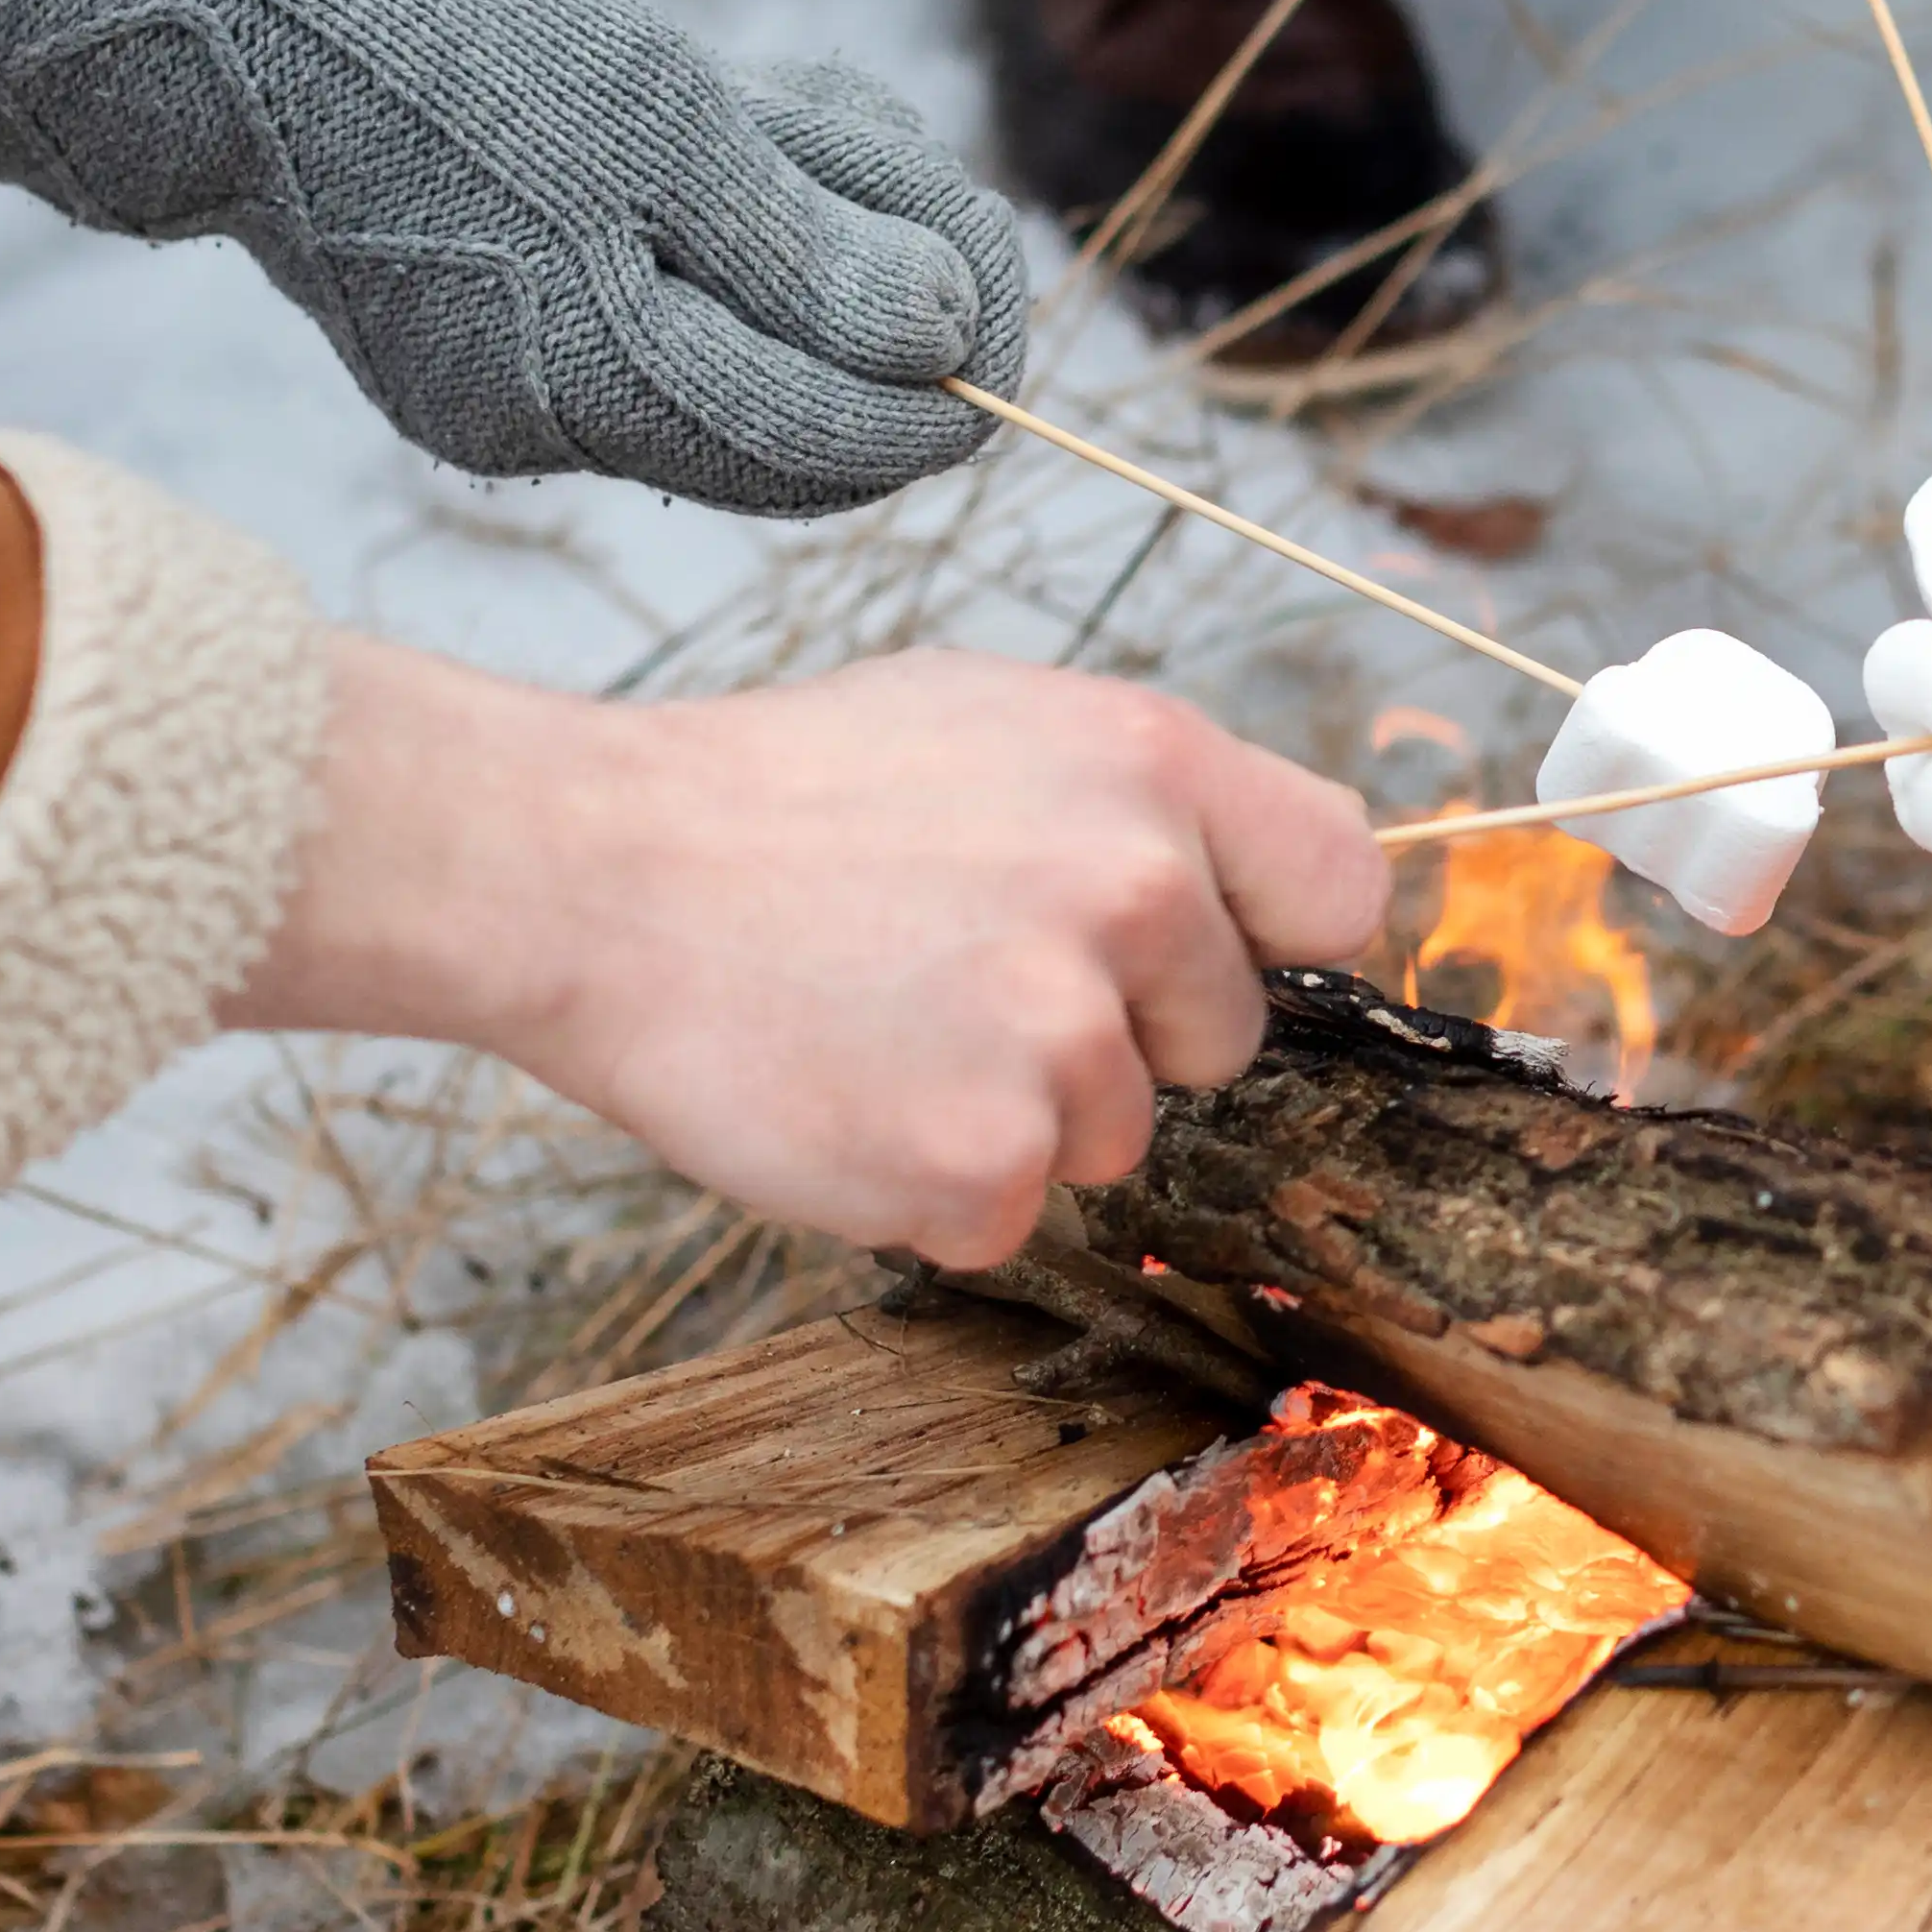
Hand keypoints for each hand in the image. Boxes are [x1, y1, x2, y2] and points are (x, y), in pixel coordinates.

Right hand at [0, 0, 1036, 515]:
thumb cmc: (430, 31)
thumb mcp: (655, 114)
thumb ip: (811, 247)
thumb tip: (953, 346)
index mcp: (590, 384)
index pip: (830, 448)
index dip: (947, 385)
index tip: (999, 292)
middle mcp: (551, 417)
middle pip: (798, 398)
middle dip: (881, 281)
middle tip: (896, 154)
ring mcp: (514, 370)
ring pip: (744, 327)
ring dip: (815, 218)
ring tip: (810, 99)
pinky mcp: (492, 307)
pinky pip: (666, 285)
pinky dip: (731, 204)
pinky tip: (744, 100)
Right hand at [227, 642, 1391, 1265]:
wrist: (590, 872)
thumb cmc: (782, 796)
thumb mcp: (993, 719)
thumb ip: (1145, 800)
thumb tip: (1250, 885)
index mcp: (1155, 764)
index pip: (1341, 888)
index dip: (1277, 941)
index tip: (1207, 965)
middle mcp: (1136, 894)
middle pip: (1220, 1039)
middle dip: (1120, 1035)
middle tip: (962, 977)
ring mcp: (1062, 1035)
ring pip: (1111, 1136)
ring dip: (1013, 1112)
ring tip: (881, 1020)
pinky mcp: (981, 1161)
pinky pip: (1008, 1212)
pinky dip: (931, 1184)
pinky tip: (845, 1091)